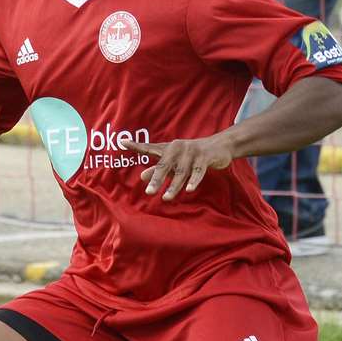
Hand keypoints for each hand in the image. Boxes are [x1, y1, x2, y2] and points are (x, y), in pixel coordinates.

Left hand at [120, 133, 235, 200]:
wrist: (219, 145)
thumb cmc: (191, 155)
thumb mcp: (173, 161)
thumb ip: (158, 168)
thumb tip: (141, 177)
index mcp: (168, 148)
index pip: (149, 148)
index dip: (136, 146)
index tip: (122, 142)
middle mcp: (177, 148)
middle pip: (164, 165)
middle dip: (157, 179)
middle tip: (149, 192)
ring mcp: (191, 152)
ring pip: (181, 172)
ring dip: (174, 186)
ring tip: (166, 198)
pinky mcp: (205, 157)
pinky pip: (198, 171)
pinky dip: (194, 180)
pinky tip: (189, 189)